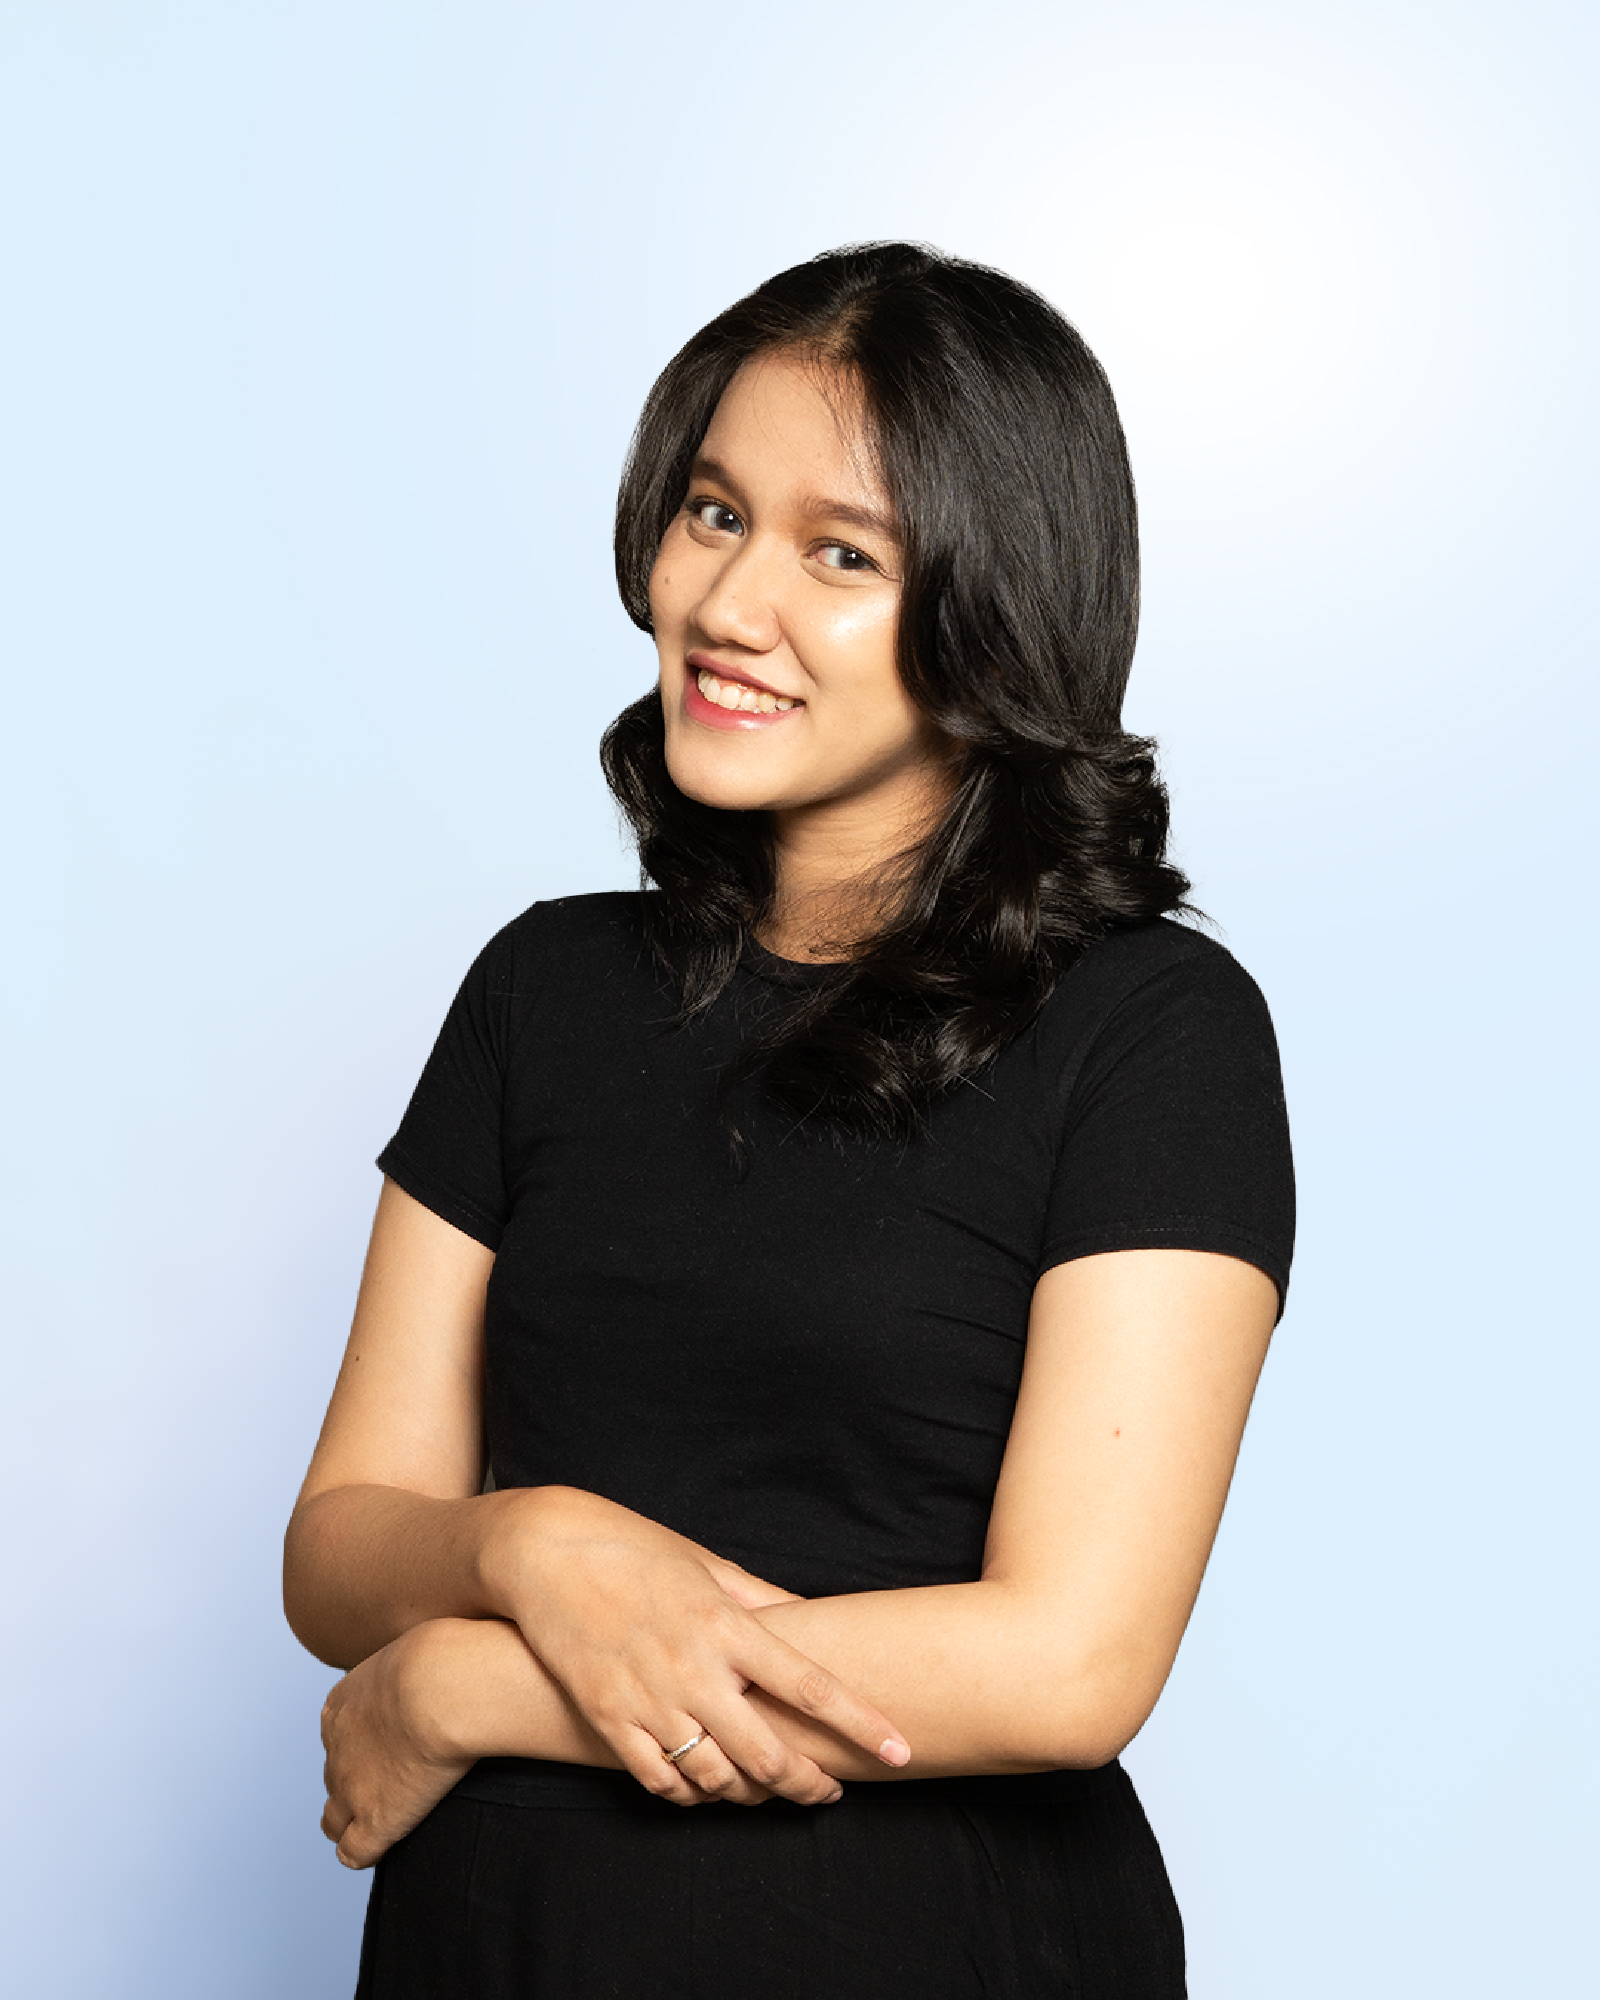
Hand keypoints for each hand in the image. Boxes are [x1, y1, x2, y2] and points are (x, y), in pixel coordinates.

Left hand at [320, 1622, 475, 1868]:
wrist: (444, 1686)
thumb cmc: (443, 1657)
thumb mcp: (418, 1647)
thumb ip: (412, 1666)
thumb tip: (440, 1660)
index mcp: (342, 1705)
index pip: (337, 1734)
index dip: (360, 1744)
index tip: (388, 1743)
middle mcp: (337, 1747)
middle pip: (335, 1774)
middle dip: (356, 1780)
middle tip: (394, 1778)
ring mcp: (352, 1787)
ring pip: (335, 1817)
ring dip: (353, 1819)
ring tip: (384, 1818)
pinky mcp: (376, 1820)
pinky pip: (354, 1852)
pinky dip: (363, 1851)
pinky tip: (383, 1846)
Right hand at [483, 1487, 910, 1807]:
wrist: (544, 1552)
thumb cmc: (632, 1548)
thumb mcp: (704, 1563)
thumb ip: (759, 1597)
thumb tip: (806, 1612)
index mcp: (727, 1624)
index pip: (812, 1684)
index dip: (861, 1723)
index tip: (899, 1748)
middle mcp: (693, 1669)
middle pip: (769, 1752)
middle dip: (809, 1782)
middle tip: (830, 1790)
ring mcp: (648, 1699)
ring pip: (715, 1777)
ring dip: (748, 1793)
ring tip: (764, 1787)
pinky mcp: (607, 1718)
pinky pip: (658, 1780)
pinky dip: (687, 1792)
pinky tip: (701, 1784)